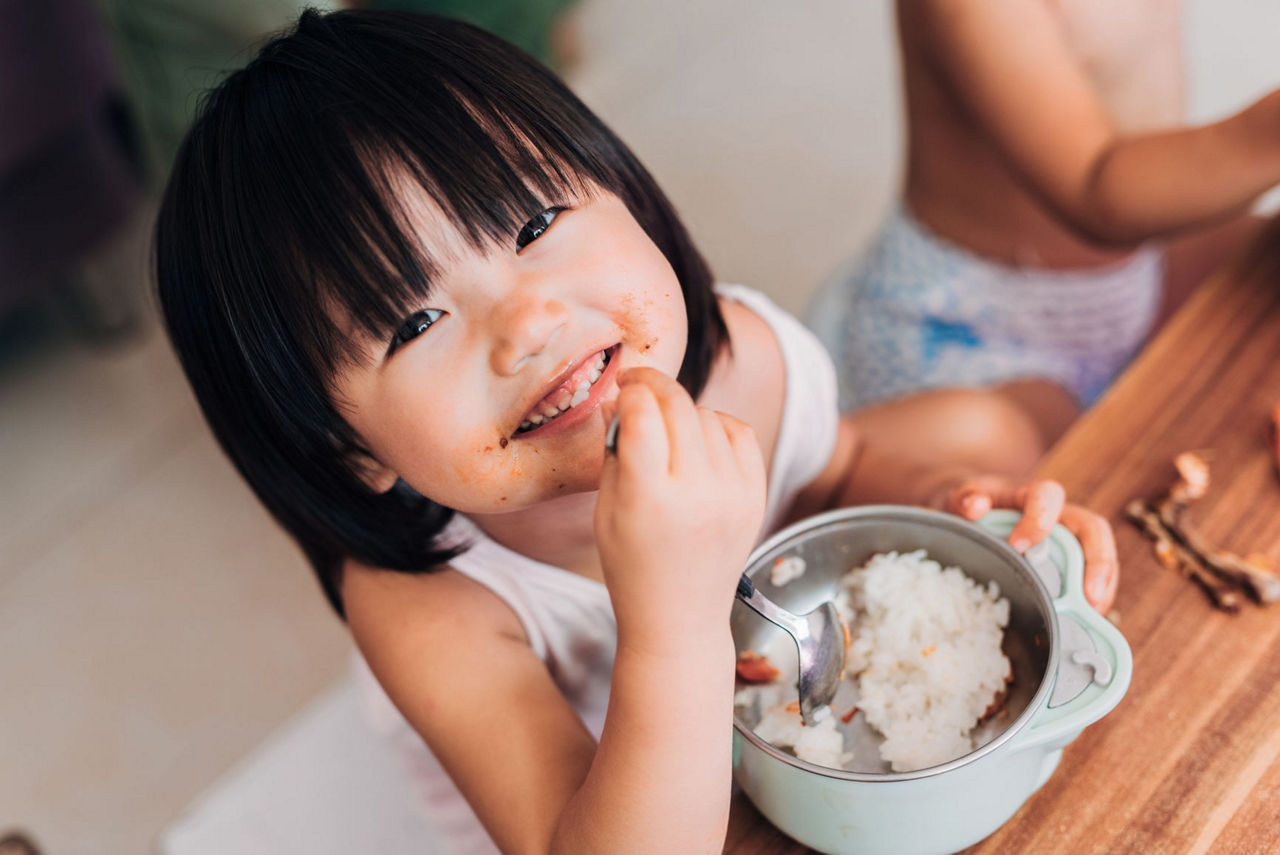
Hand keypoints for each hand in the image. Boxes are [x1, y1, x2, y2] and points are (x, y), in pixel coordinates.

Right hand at [595, 368, 766, 654]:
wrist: (680, 617)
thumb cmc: (632, 566)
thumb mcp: (606, 509)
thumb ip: (615, 450)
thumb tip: (622, 398)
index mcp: (649, 498)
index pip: (642, 414)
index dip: (630, 390)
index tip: (621, 387)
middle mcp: (697, 492)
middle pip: (679, 406)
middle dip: (654, 386)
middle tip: (638, 386)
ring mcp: (733, 494)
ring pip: (709, 415)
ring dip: (684, 411)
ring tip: (667, 431)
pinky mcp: (756, 496)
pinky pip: (740, 432)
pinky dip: (718, 425)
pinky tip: (700, 440)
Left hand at [940, 476, 1118, 613]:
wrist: (972, 516)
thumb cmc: (972, 507)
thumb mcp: (962, 499)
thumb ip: (966, 499)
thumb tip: (976, 506)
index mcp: (1031, 496)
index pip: (1048, 495)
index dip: (1040, 518)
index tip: (1018, 545)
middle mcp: (1058, 516)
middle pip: (1092, 528)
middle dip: (1097, 561)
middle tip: (1088, 596)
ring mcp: (1068, 541)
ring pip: (1101, 555)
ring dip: (1103, 586)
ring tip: (1093, 615)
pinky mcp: (1070, 565)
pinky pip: (1092, 579)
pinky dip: (1092, 600)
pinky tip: (1083, 622)